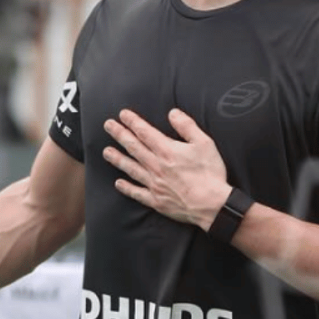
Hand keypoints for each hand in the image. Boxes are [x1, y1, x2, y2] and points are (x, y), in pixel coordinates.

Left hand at [103, 108, 230, 229]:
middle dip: (119, 134)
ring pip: (131, 168)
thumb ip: (187, 126)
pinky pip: (137, 193)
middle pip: (133, 147)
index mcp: (167, 151)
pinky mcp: (156, 200)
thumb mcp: (205, 143)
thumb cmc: (210, 173)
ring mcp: (154, 184)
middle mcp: (156, 166)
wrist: (213, 205)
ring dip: (117, 159)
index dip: (133, 122)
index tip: (122, 114)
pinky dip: (126, 188)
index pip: (145, 132)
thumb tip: (173, 113)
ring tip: (106, 152)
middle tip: (107, 125)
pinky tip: (118, 183)